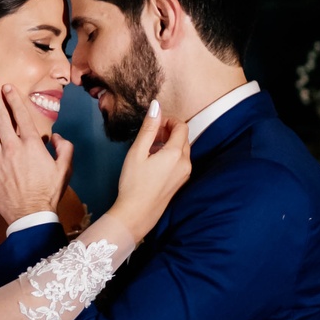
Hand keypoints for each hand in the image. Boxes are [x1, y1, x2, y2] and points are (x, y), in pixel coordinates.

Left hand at [0, 83, 73, 225]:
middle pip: (0, 118)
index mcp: (32, 145)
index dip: (13, 99)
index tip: (7, 88)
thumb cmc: (48, 193)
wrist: (30, 215)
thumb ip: (64, 148)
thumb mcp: (65, 169)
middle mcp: (13, 148)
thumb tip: (56, 136)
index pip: (20, 116)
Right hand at [110, 101, 190, 243]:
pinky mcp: (181, 182)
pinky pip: (180, 161)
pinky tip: (154, 162)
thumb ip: (149, 128)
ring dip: (169, 143)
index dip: (169, 120)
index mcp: (176, 154)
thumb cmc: (133, 182)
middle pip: (183, 137)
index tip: (153, 124)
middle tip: (149, 135)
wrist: (136, 214)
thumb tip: (156, 105)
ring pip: (182, 149)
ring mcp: (185, 174)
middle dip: (169, 131)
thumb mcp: (137, 152)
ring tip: (149, 149)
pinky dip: (170, 155)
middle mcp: (186, 163)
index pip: (182, 126)